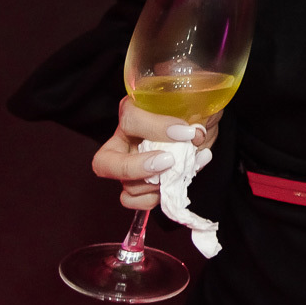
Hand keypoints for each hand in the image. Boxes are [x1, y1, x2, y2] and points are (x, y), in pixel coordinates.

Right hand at [91, 96, 220, 210]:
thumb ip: (195, 117)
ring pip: (127, 185)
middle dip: (136, 167)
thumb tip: (196, 134)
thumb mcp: (197, 104)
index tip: (187, 134)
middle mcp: (122, 140)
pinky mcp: (136, 183)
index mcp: (133, 111)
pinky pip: (132, 200)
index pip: (130, 119)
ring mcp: (127, 165)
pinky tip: (172, 186)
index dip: (157, 128)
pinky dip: (153, 198)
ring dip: (158, 183)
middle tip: (169, 162)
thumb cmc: (193, 110)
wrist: (200, 127)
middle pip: (106, 162)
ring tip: (182, 170)